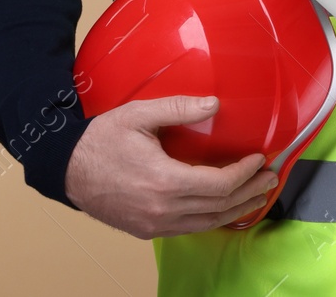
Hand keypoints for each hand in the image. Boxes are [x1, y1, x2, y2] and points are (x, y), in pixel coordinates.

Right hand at [64, 95, 277, 237]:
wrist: (65, 169)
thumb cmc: (100, 140)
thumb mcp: (139, 115)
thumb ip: (179, 109)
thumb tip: (215, 104)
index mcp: (164, 181)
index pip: (219, 185)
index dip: (244, 174)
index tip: (259, 159)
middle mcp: (162, 209)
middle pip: (219, 207)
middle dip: (249, 193)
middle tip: (270, 179)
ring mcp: (154, 224)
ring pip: (207, 223)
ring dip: (236, 211)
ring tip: (257, 196)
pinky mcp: (147, 230)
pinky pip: (189, 229)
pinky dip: (212, 219)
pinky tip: (224, 209)